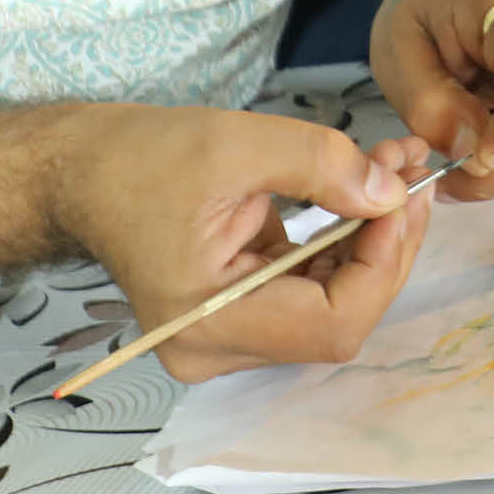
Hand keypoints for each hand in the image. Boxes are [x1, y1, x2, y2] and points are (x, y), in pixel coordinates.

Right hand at [45, 106, 435, 382]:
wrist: (82, 171)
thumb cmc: (140, 158)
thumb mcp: (237, 143)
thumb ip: (321, 167)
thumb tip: (392, 194)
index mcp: (208, 324)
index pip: (328, 323)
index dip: (380, 263)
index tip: (402, 196)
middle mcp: (218, 350)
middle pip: (337, 318)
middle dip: (385, 245)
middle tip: (411, 174)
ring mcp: (229, 337)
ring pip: (333, 301)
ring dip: (373, 238)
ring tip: (395, 170)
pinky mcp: (240, 312)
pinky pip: (312, 286)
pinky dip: (345, 240)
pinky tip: (367, 190)